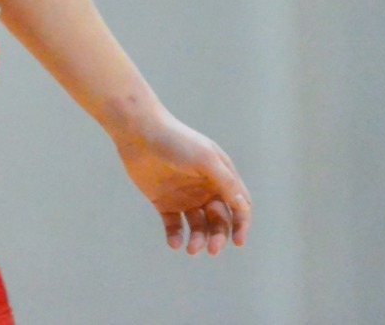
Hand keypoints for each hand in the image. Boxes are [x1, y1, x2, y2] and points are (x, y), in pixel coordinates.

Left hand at [115, 112, 250, 256]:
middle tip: (212, 249)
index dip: (241, 224)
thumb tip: (244, 207)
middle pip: (219, 220)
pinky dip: (176, 236)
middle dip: (218, 236)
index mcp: (220, 176)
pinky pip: (174, 225)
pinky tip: (175, 243)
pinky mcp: (164, 203)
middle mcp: (205, 189)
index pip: (238, 205)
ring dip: (198, 239)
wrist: (139, 134)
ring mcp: (185, 197)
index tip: (238, 242)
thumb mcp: (206, 160)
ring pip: (198, 226)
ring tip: (191, 248)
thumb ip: (226, 183)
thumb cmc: (177, 142)